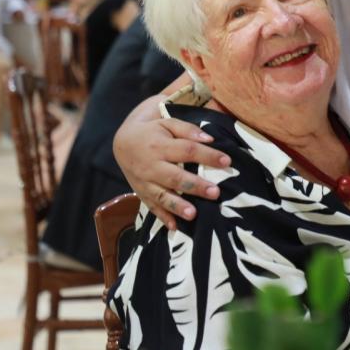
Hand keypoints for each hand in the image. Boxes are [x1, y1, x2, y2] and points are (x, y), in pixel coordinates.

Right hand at [113, 98, 230, 229]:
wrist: (122, 143)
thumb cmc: (152, 132)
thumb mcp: (167, 123)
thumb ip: (187, 129)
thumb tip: (209, 139)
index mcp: (160, 145)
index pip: (188, 150)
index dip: (208, 156)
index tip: (227, 161)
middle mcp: (151, 165)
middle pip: (175, 177)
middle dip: (195, 186)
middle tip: (215, 193)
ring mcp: (145, 182)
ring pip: (162, 196)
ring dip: (178, 206)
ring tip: (193, 214)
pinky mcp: (142, 193)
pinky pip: (152, 207)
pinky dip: (163, 218)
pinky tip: (175, 227)